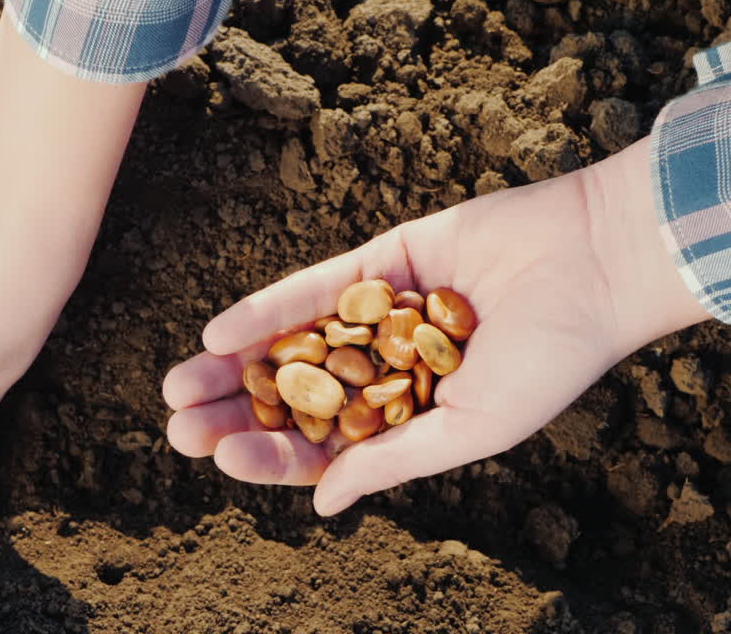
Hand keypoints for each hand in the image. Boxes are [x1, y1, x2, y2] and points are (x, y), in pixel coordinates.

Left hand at [164, 139, 707, 514]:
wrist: (593, 261)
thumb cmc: (548, 359)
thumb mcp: (472, 428)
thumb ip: (396, 461)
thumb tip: (320, 506)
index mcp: (411, 418)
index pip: (327, 446)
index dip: (272, 453)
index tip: (222, 457)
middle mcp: (386, 368)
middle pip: (295, 397)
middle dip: (235, 411)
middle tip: (176, 427)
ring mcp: (378, 314)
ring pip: (291, 345)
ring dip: (232, 365)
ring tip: (176, 386)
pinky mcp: (378, 262)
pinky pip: (313, 289)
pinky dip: (266, 311)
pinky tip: (218, 332)